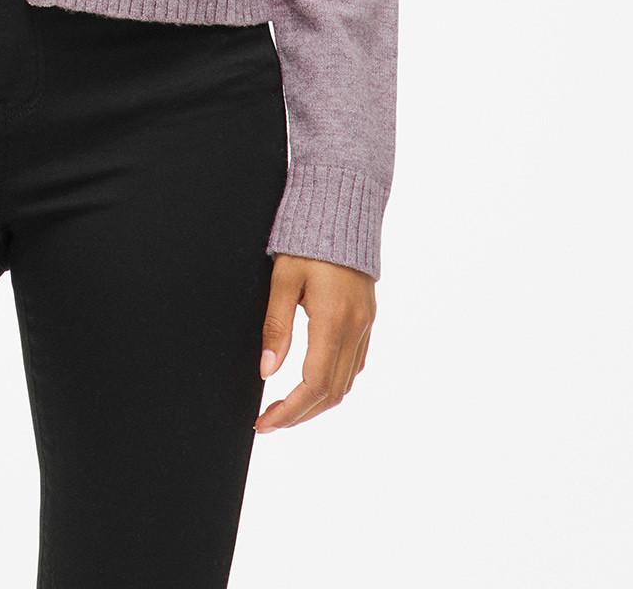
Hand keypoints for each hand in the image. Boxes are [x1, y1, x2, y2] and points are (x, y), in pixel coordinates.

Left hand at [255, 255, 374, 431]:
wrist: (342, 209)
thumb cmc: (307, 240)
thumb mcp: (283, 279)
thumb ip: (276, 327)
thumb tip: (267, 371)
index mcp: (333, 321)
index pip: (314, 385)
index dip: (289, 411)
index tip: (264, 423)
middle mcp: (355, 329)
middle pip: (332, 393)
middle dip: (300, 414)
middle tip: (269, 422)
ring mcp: (365, 325)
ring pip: (346, 383)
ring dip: (317, 402)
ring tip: (286, 407)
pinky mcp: (367, 319)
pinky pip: (355, 364)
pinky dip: (334, 382)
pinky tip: (313, 382)